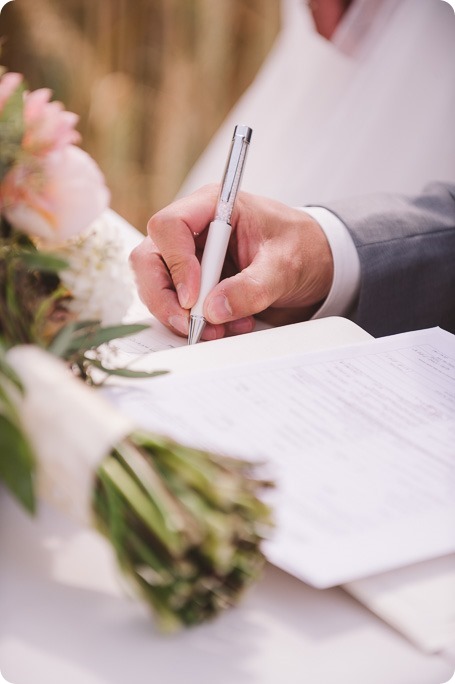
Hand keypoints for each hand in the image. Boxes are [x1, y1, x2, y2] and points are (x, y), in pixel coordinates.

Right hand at [129, 184, 333, 339]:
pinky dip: (194, 323)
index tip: (194, 297)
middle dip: (164, 297)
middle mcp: (193, 230)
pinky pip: (176, 306)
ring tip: (220, 329)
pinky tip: (226, 326)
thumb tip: (214, 309)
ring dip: (181, 316)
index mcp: (212, 207)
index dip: (176, 263)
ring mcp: (189, 258)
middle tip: (190, 325)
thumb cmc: (302, 249)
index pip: (170, 226)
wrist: (316, 266)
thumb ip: (253, 286)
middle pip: (150, 259)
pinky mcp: (193, 284)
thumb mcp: (286, 265)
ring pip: (155, 286)